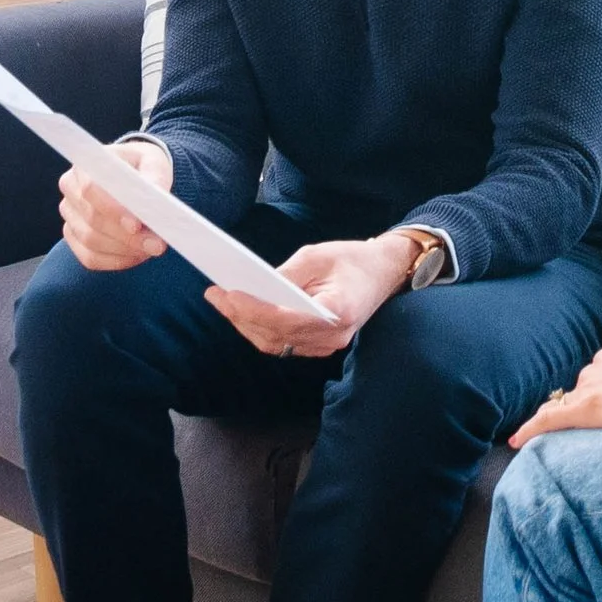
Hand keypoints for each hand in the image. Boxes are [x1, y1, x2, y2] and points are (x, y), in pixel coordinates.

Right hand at [59, 140, 173, 271]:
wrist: (133, 179)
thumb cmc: (142, 168)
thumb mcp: (154, 164)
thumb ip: (154, 177)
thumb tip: (154, 193)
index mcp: (86, 165)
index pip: (90, 188)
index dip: (113, 209)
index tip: (137, 225)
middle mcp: (70, 189)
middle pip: (92, 219)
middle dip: (127, 236)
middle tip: (157, 244)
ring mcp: (69, 215)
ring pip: (91, 241)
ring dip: (125, 250)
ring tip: (152, 247)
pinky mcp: (73, 237)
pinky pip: (90, 258)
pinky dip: (116, 260)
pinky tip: (137, 255)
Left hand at [205, 234, 414, 359]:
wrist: (386, 272)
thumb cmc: (354, 260)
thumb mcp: (318, 256)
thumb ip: (286, 274)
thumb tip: (254, 287)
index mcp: (336, 312)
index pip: (284, 318)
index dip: (252, 309)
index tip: (227, 294)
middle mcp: (331, 337)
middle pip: (274, 335)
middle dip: (240, 316)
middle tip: (215, 295)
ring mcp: (326, 345)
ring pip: (275, 344)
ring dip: (246, 325)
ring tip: (223, 302)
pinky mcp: (320, 345)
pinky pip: (284, 343)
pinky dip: (260, 330)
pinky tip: (243, 313)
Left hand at [509, 348, 601, 447]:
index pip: (590, 379)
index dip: (585, 395)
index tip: (584, 405)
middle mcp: (595, 369)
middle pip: (576, 393)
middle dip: (577, 409)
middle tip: (586, 430)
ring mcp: (589, 388)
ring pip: (564, 406)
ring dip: (560, 420)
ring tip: (551, 437)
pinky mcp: (586, 408)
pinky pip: (550, 420)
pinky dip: (531, 430)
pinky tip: (517, 441)